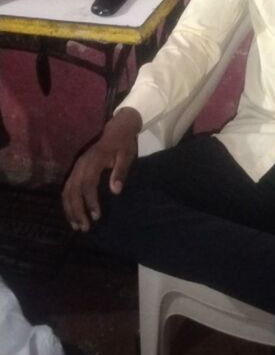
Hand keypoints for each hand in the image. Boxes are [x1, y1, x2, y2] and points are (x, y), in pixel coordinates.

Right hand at [62, 108, 141, 231]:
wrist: (118, 127)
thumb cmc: (124, 143)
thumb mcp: (127, 154)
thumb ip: (120, 171)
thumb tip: (115, 191)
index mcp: (94, 159)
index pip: (88, 184)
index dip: (90, 201)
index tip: (96, 216)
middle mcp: (82, 163)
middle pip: (73, 190)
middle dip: (77, 210)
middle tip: (85, 227)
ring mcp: (77, 166)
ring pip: (67, 190)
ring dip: (70, 209)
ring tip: (77, 225)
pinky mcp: (76, 169)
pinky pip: (67, 187)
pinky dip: (68, 202)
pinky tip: (72, 214)